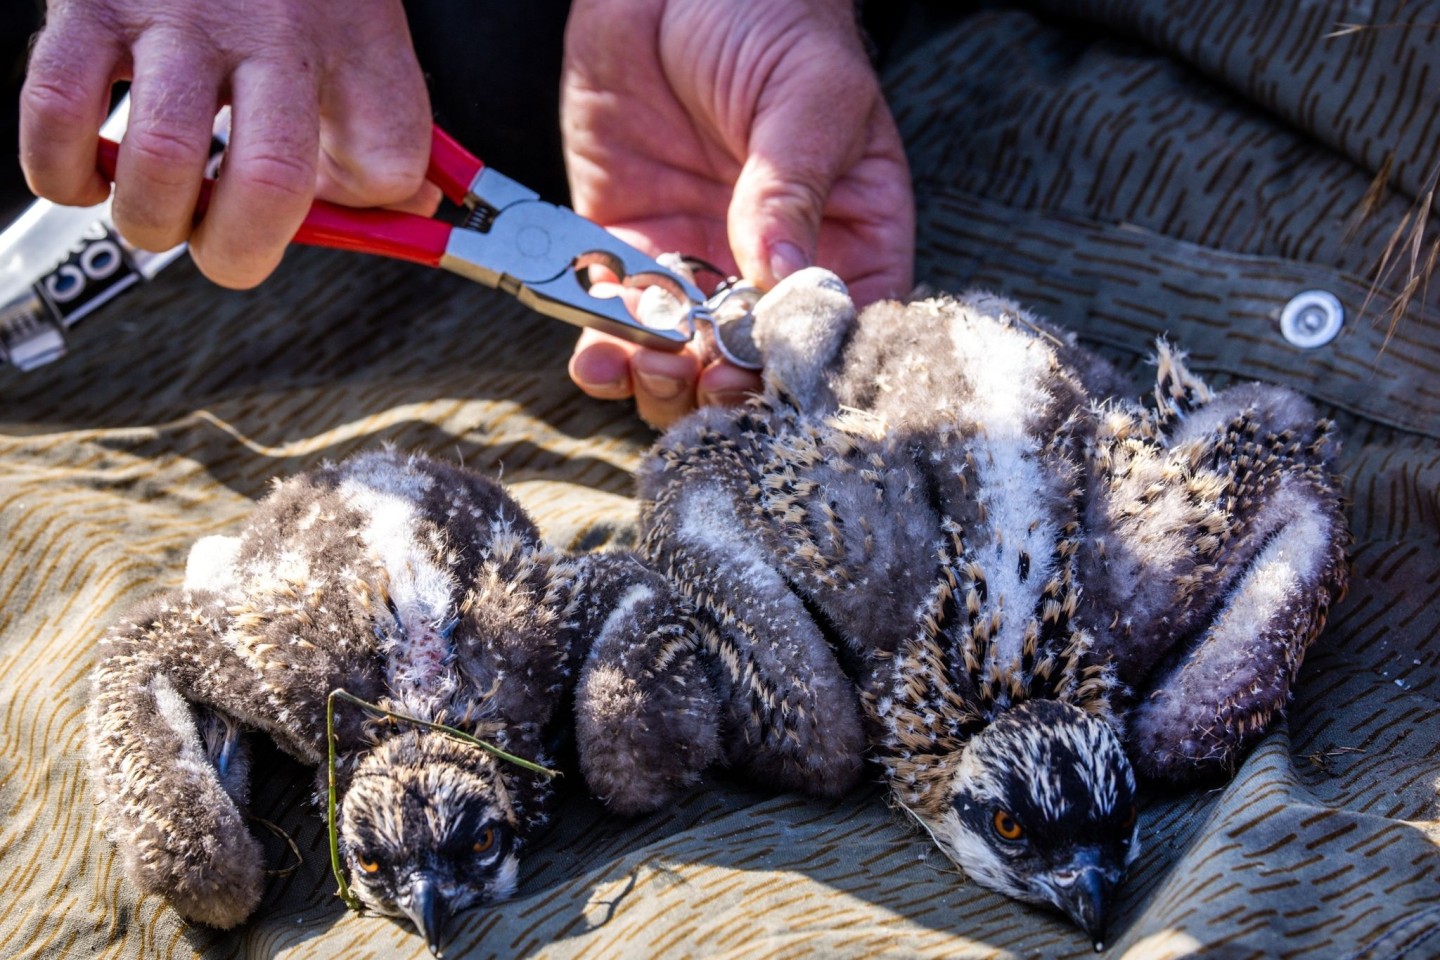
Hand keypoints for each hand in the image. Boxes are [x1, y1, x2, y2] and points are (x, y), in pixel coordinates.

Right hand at [20, 0, 432, 288]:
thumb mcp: (364, 45)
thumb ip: (383, 134)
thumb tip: (411, 209)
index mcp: (354, 44)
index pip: (390, 160)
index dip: (367, 221)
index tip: (331, 222)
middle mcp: (274, 30)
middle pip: (272, 181)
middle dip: (237, 252)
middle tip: (221, 245)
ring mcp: (180, 17)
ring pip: (162, 160)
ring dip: (152, 219)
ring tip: (155, 209)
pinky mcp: (92, 6)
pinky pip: (60, 112)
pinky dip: (63, 171)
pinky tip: (88, 172)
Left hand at [562, 0, 913, 427]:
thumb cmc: (773, 19)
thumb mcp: (808, 98)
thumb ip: (792, 189)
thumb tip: (783, 276)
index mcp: (847, 236)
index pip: (839, 324)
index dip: (808, 363)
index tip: (774, 372)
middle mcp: (770, 264)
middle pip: (756, 360)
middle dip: (727, 384)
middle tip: (706, 380)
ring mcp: (697, 259)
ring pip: (685, 356)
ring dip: (664, 380)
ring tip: (652, 367)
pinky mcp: (627, 244)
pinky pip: (616, 314)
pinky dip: (604, 345)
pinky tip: (598, 353)